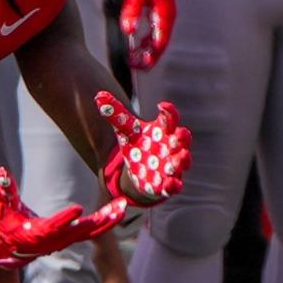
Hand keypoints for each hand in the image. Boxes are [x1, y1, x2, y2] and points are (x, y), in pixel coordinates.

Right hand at [0, 167, 127, 268]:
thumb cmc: (6, 224)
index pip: (54, 226)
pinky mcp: (68, 239)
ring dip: (107, 220)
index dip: (66, 218)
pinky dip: (103, 223)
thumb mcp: (3, 207)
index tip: (79, 209)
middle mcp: (55, 239)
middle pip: (81, 231)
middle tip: (117, 209)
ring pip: (90, 232)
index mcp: (38, 232)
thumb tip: (1, 171)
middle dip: (100, 220)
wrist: (9, 248)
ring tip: (122, 207)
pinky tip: (115, 213)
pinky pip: (90, 232)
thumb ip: (5, 190)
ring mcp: (63, 241)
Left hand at [95, 91, 191, 206]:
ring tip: (183, 156)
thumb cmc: (138, 145)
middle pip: (181, 139)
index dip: (168, 111)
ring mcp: (172, 166)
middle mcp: (171, 147)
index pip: (169, 118)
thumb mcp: (125, 130)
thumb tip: (99, 96)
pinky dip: (174, 185)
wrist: (140, 171)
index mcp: (162, 131)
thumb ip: (115, 114)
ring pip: (182, 162)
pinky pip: (174, 186)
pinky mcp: (167, 185)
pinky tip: (170, 184)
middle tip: (180, 133)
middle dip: (182, 137)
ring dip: (183, 160)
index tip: (162, 106)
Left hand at [121, 0, 175, 70]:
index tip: (143, 65)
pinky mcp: (158, 11)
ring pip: (157, 38)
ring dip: (147, 50)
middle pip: (160, 43)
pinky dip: (146, 40)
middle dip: (149, 56)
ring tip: (134, 59)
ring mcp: (164, 14)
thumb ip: (132, 11)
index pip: (160, 40)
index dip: (152, 55)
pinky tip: (137, 45)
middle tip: (135, 66)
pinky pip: (154, 31)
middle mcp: (167, 16)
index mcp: (166, 13)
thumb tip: (129, 30)